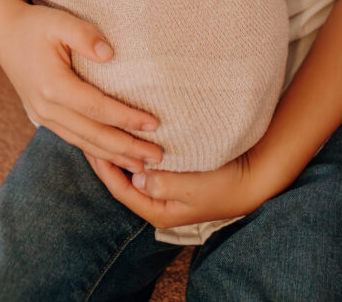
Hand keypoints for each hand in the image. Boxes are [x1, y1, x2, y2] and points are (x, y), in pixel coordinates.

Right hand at [0, 0, 162, 172]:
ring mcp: (43, 116)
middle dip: (126, 148)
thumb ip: (84, 35)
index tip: (154, 124)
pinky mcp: (44, 117)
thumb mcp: (59, 21)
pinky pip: (74, 139)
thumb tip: (110, 55)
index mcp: (52, 86)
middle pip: (93, 134)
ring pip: (83, 143)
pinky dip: (96, 151)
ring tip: (141, 164)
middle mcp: (46, 108)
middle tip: (157, 156)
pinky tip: (113, 157)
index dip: (126, 118)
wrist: (5, 33)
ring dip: (113, 155)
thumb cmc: (36, 25)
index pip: (97, 109)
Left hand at [84, 149, 268, 229]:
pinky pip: (145, 166)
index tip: (92, 145)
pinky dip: (134, 152)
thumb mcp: (195, 186)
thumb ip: (165, 183)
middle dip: (106, 159)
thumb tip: (137, 176)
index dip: (105, 168)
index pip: (121, 190)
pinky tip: (128, 135)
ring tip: (102, 131)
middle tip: (89, 133)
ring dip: (118, 154)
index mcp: (159, 211)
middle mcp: (157, 204)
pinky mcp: (171, 177)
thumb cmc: (224, 184)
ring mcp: (164, 191)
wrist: (252, 179)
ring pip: (132, 173)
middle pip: (122, 182)